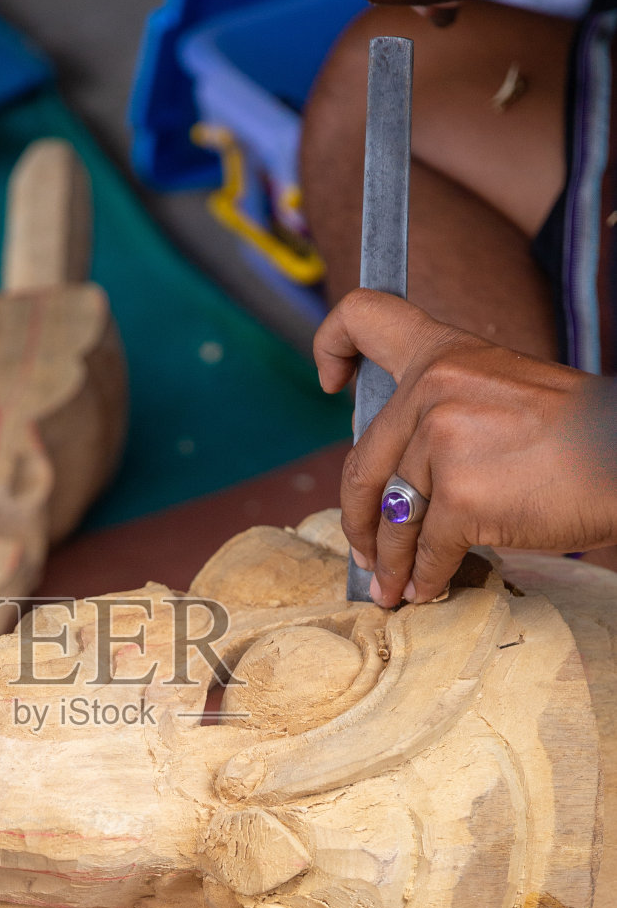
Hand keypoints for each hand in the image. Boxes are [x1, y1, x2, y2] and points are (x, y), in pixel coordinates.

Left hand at [314, 290, 616, 606]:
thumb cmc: (577, 434)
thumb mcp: (502, 392)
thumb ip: (445, 415)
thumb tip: (397, 485)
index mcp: (441, 354)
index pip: (364, 318)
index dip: (331, 347)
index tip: (331, 382)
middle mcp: (433, 390)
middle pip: (361, 463)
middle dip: (357, 520)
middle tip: (363, 553)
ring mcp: (444, 443)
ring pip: (392, 518)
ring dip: (389, 562)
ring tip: (392, 587)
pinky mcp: (461, 498)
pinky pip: (425, 550)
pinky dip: (425, 578)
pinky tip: (428, 589)